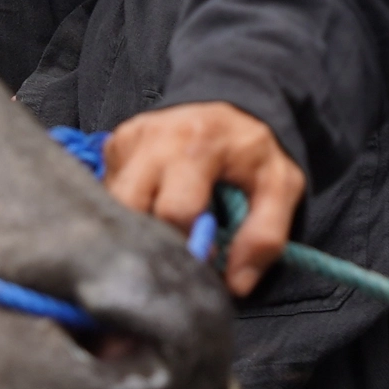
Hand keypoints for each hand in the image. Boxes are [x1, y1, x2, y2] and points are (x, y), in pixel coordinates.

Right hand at [104, 101, 306, 296]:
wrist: (232, 104)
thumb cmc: (254, 151)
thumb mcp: (280, 186)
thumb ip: (265, 235)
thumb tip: (235, 284)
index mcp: (197, 145)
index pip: (173, 213)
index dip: (188, 245)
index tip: (206, 256)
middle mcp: (155, 138)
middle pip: (131, 209)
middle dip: (151, 239)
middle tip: (178, 247)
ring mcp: (129, 139)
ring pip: (113, 203)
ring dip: (136, 225)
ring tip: (166, 230)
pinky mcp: (115, 144)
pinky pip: (108, 190)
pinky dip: (127, 208)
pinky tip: (153, 207)